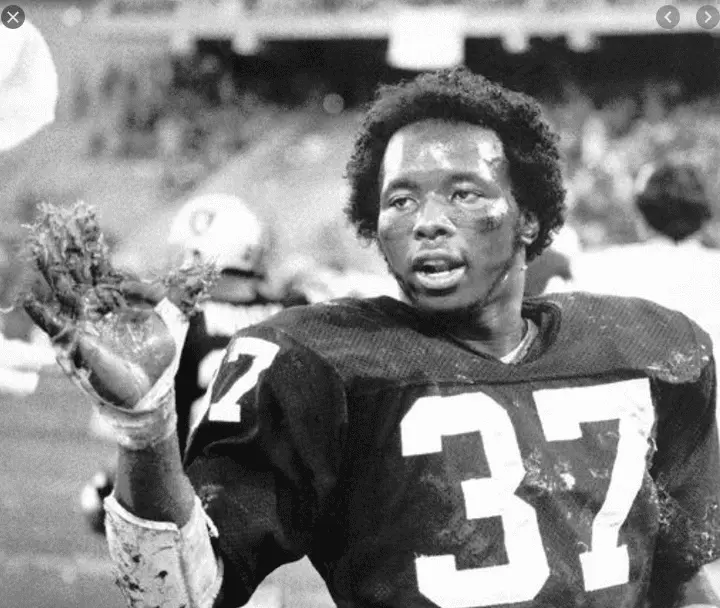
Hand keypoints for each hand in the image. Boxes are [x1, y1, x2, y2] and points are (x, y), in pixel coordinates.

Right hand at [19, 202, 209, 447]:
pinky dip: (42, 314)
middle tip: (50, 217)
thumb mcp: (176, 318)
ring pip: (62, 291)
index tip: (81, 211)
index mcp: (114, 296)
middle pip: (76, 269)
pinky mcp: (76, 345)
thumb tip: (208, 266)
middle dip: (64, 245)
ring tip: (37, 245)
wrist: (151, 390)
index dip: (89, 238)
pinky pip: (54, 327)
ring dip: (50, 269)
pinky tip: (30, 299)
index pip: (98, 261)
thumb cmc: (161, 355)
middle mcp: (94, 306)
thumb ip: (185, 291)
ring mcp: (82, 323)